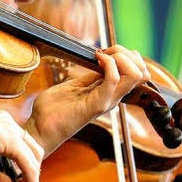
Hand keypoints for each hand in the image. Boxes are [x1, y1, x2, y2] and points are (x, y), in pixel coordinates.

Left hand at [24, 45, 148, 153]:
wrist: (40, 129)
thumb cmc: (53, 109)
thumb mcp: (75, 86)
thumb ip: (90, 77)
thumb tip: (101, 62)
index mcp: (109, 93)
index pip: (137, 72)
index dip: (125, 55)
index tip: (104, 52)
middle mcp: (112, 98)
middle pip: (141, 72)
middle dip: (126, 53)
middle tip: (105, 52)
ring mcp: (107, 102)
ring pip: (134, 75)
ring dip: (120, 57)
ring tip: (102, 56)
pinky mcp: (96, 105)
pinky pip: (113, 80)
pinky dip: (108, 64)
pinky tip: (97, 59)